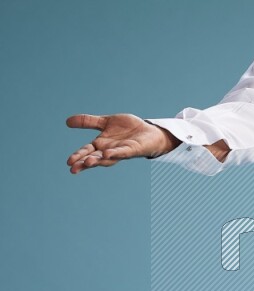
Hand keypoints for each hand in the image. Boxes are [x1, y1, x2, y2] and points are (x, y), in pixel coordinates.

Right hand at [65, 113, 179, 172]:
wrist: (149, 131)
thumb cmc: (128, 129)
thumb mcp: (105, 122)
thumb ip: (88, 122)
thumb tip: (66, 121)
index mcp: (101, 144)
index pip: (87, 151)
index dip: (78, 156)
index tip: (69, 162)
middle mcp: (109, 150)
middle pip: (95, 158)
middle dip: (84, 162)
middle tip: (73, 168)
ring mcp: (121, 151)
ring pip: (108, 158)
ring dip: (98, 160)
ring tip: (88, 162)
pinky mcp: (133, 149)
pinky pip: (124, 152)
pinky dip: (116, 153)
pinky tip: (108, 154)